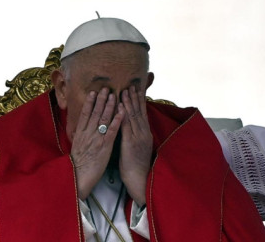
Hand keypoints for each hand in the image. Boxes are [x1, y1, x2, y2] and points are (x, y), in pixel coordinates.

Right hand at [70, 88, 124, 199]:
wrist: (78, 177)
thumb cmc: (78, 164)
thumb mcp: (76, 147)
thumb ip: (80, 136)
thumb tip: (81, 127)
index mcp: (80, 134)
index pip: (85, 114)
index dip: (89, 102)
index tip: (93, 92)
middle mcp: (87, 134)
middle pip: (94, 113)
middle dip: (100, 100)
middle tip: (106, 88)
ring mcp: (96, 139)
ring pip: (103, 119)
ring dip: (109, 106)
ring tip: (114, 95)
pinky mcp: (104, 146)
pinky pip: (111, 131)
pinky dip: (116, 120)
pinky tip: (121, 112)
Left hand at [118, 85, 152, 205]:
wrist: (140, 179)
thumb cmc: (136, 166)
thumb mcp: (138, 147)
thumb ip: (136, 136)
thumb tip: (132, 128)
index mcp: (144, 134)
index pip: (141, 113)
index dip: (138, 101)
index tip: (136, 89)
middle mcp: (142, 133)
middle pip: (138, 111)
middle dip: (134, 97)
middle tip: (130, 85)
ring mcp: (137, 137)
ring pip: (133, 116)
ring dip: (128, 102)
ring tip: (125, 91)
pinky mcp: (130, 143)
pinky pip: (126, 126)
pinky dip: (123, 116)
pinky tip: (119, 107)